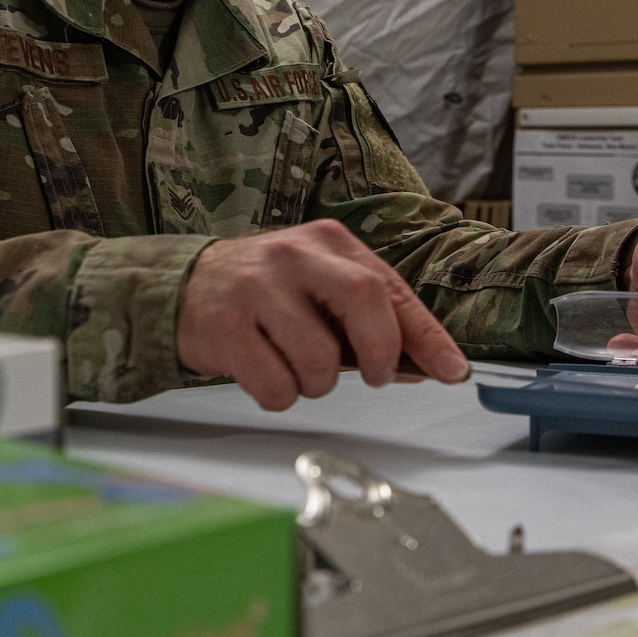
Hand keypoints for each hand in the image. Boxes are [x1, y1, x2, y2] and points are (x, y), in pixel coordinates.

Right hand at [176, 220, 469, 410]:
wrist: (184, 288)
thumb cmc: (266, 294)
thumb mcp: (319, 287)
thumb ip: (368, 319)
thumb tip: (425, 364)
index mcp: (327, 242)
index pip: (389, 288)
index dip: (427, 335)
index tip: (453, 370)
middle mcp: (293, 256)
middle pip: (364, 302)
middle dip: (380, 353)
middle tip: (374, 375)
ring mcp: (256, 288)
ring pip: (319, 359)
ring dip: (317, 383)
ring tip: (296, 366)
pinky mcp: (225, 327)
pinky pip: (275, 385)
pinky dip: (280, 394)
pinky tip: (266, 372)